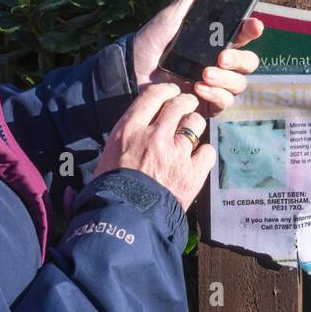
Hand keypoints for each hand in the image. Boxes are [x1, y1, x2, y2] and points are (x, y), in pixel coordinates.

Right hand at [93, 82, 215, 211]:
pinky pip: (207, 151)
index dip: (165, 90)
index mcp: (129, 130)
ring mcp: (176, 152)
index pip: (152, 96)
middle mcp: (155, 135)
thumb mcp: (103, 162)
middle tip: (188, 105)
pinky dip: (203, 154)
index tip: (171, 91)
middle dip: (185, 102)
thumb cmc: (107, 194)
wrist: (123, 221)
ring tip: (193, 131)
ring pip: (196, 123)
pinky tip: (198, 159)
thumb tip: (103, 161)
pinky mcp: (193, 171)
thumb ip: (117, 146)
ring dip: (195, 126)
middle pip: (179, 104)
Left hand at [129, 0, 263, 113]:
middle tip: (222, 56)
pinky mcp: (206, 104)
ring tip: (204, 74)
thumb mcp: (170, 18)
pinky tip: (198, 88)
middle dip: (240, 59)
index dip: (252, 29)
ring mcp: (215, 85)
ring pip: (239, 84)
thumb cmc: (151, 43)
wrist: (131, 71)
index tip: (253, 25)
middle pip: (249, 62)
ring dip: (225, 79)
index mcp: (216, 41)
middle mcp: (220, 64)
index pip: (244, 35)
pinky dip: (215, 95)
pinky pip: (224, 103)